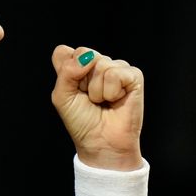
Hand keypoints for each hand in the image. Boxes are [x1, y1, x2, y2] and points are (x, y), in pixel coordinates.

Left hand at [51, 45, 144, 170]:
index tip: (72, 91)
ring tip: (103, 101)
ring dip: (97, 90)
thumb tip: (88, 57)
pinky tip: (116, 100)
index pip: (64, 52)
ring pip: (100, 64)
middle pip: (83, 53)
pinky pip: (116, 73)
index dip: (64, 72)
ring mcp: (116, 68)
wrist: (101, 142)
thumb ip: (66, 71)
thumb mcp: (62, 96)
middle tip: (89, 98)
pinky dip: (112, 92)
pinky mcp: (133, 76)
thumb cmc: (82, 122)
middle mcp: (96, 64)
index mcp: (77, 66)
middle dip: (82, 81)